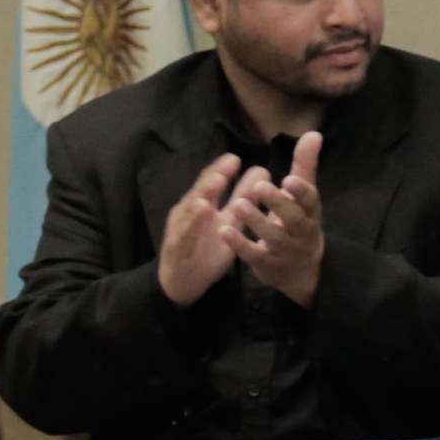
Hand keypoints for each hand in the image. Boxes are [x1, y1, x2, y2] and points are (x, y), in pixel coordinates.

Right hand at [156, 154, 242, 307]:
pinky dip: (193, 221)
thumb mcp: (228, 224)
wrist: (184, 282)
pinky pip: (186, 233)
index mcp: (202, 207)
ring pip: (191, 208)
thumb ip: (242, 200)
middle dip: (214, 176)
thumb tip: (262, 172)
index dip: (223, 170)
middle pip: (201, 190)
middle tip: (230, 162)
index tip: (237, 157)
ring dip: (203, 194)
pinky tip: (202, 210)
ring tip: (217, 182)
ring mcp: (181, 228)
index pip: (212, 184)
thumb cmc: (206, 249)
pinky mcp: (177, 246)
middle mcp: (190, 213)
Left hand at [224, 132, 326, 306]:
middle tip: (258, 186)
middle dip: (277, 203)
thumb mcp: (303, 195)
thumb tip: (314, 133)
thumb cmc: (298, 221)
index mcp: (311, 212)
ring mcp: (285, 250)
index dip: (301, 191)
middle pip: (293, 219)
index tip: (289, 178)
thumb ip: (305, 165)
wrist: (300, 268)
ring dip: (255, 220)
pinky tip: (224, 230)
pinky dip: (239, 244)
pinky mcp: (267, 264)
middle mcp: (301, 232)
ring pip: (272, 237)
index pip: (310, 201)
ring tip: (237, 203)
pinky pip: (253, 255)